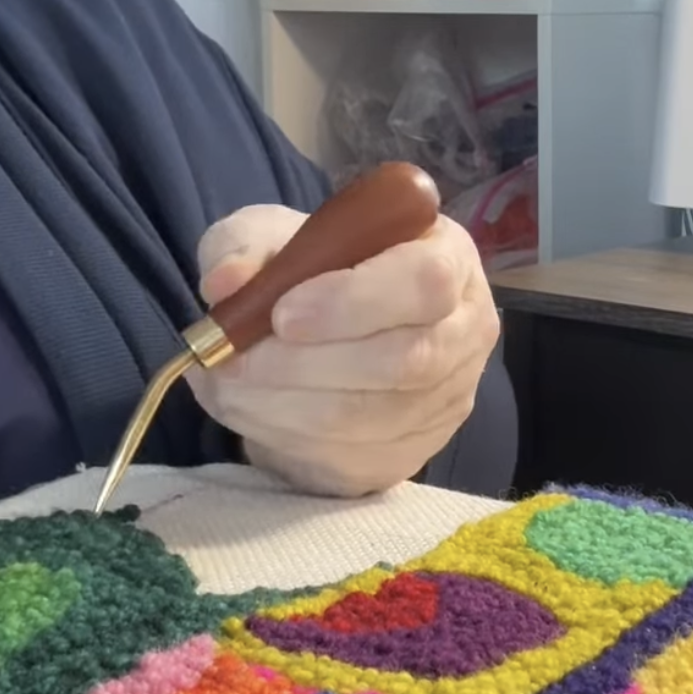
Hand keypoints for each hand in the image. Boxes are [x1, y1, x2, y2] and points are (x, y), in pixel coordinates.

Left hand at [186, 204, 500, 498]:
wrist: (318, 332)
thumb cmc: (306, 269)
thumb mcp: (268, 236)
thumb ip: (244, 247)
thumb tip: (226, 283)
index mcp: (448, 255)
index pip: (426, 282)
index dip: (354, 302)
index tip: (282, 314)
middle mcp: (466, 329)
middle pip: (407, 360)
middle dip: (307, 364)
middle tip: (235, 359)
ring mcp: (447, 398)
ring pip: (374, 417)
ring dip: (286, 406)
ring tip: (229, 383)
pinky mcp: (414, 452)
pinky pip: (354, 458)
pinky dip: (287, 438)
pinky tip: (251, 410)